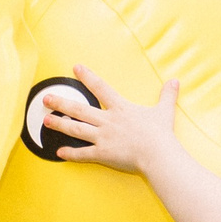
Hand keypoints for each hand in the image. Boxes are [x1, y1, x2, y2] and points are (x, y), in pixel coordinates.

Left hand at [40, 65, 179, 174]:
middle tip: (46, 98)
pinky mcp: (103, 154)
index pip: (101, 88)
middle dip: (61, 103)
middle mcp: (107, 121)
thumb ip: (167, 95)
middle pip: (79, 109)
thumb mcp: (164, 111)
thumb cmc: (161, 134)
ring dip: (59, 124)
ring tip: (45, 121)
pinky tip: (58, 153)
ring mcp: (103, 137)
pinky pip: (83, 154)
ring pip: (76, 129)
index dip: (87, 77)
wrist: (158, 154)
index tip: (76, 67)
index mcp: (120, 108)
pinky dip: (70, 154)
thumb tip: (175, 81)